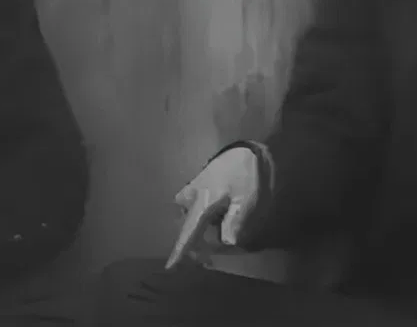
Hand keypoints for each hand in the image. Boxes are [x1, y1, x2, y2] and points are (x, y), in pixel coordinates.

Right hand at [166, 147, 260, 268]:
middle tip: (218, 237)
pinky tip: (220, 208)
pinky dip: (203, 213)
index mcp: (202, 203)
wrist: (244, 150)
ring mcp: (191, 189)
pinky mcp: (195, 185)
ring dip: (202, 223)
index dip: (180, 250)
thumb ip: (235, 221)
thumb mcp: (245, 201)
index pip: (189, 232)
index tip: (170, 266)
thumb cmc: (245, 176)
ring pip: (191, 216)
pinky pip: (194, 206)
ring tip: (223, 218)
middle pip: (189, 227)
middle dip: (199, 237)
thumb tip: (226, 241)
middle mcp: (191, 197)